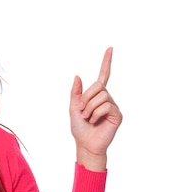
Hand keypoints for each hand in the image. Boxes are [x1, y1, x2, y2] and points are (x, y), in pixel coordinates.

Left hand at [69, 47, 122, 170]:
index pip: (104, 76)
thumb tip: (78, 75)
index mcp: (96, 95)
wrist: (85, 143)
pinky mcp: (117, 115)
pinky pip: (106, 106)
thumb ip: (76, 92)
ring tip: (87, 117)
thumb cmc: (79, 127)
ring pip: (101, 96)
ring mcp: (113, 106)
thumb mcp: (73, 107)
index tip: (110, 48)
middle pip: (98, 86)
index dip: (106, 62)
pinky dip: (95, 113)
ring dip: (89, 107)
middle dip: (86, 98)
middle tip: (81, 111)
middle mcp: (107, 98)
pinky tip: (94, 121)